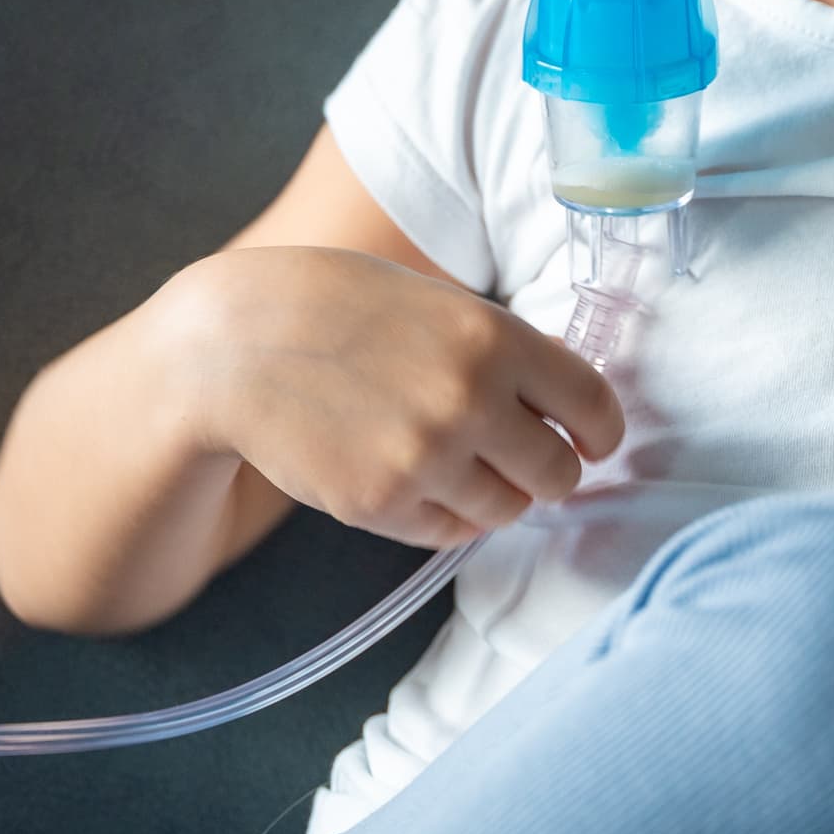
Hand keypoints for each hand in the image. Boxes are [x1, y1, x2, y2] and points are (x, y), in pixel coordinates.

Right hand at [154, 245, 622, 549]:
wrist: (234, 345)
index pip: (594, 406)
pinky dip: (449, 513)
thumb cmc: (334, 307)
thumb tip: (563, 396)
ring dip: (497, 494)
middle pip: (559, 473)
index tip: (590, 438)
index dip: (599, 430)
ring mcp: (426, 461)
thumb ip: (501, 346)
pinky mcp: (383, 506)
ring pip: (507, 511)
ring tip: (459, 461)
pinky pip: (451, 532)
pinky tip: (421, 477)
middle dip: (549, 469)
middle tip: (524, 457)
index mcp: (495, 338)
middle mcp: (470, 403)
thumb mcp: (434, 301)